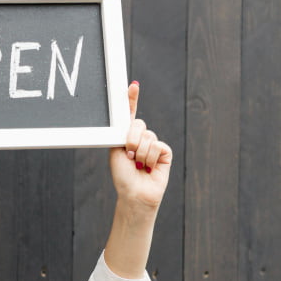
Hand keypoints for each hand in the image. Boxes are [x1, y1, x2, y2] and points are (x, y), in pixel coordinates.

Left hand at [109, 82, 172, 210]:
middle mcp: (141, 139)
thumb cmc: (122, 176)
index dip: (132, 100)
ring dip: (140, 154)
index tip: (133, 86)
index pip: (131, 115)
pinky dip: (150, 158)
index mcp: (127, 137)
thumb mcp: (116, 151)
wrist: (134, 193)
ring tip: (138, 166)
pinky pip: (158, 146)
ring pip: (148, 137)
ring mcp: (153, 145)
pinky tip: (149, 167)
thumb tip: (128, 119)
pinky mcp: (165, 152)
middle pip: (139, 125)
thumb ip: (122, 134)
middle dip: (132, 140)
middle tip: (129, 156)